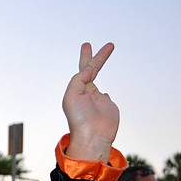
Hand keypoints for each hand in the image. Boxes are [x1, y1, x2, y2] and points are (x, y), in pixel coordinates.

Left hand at [62, 42, 119, 161]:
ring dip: (98, 71)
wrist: (93, 135)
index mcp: (76, 89)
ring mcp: (97, 99)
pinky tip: (104, 96)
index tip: (87, 45)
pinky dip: (105, 94)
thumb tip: (89, 69)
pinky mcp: (108, 106)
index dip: (86, 56)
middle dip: (98, 57)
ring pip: (97, 81)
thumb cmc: (80, 117)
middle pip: (92, 70)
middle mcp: (86, 92)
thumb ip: (80, 79)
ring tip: (103, 56)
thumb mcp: (72, 95)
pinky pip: (105, 97)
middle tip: (108, 45)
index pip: (83, 68)